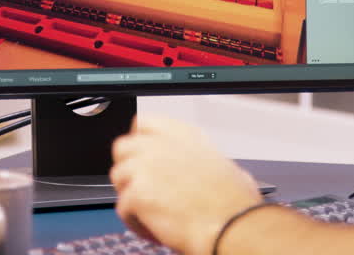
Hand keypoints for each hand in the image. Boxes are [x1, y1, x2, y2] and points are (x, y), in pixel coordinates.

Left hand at [110, 116, 262, 254]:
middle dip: (129, 167)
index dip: (139, 139)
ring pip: (119, 177)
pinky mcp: (137, 192)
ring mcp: (146, 166)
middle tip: (141, 187)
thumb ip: (207, 161)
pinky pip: (122, 207)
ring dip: (130, 196)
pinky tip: (154, 230)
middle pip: (123, 147)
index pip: (145, 122)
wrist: (230, 226)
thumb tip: (211, 169)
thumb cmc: (235, 204)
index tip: (140, 154)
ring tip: (150, 214)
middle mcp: (162, 145)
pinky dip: (135, 222)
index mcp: (185, 135)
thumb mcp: (229, 167)